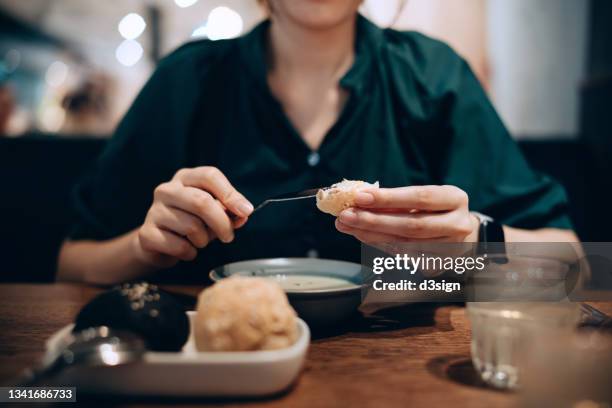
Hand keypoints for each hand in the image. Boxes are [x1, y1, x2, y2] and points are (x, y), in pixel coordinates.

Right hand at [136, 167, 252, 267]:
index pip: (209, 176)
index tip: (245, 211)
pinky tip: (186, 250)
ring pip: (192, 226)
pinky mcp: (147, 233)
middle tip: (228, 236)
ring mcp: (154, 211)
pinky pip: (179, 246)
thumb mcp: (212, 214)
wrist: (157, 244)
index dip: (230, 194)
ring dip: (204, 240)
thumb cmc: (190, 223)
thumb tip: (243, 213)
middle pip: (202, 202)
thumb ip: (229, 212)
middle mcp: (167, 190)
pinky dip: (190, 253)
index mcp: (185, 178)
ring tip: (200, 241)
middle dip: (222, 223)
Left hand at [335, 185, 478, 243]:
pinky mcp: (438, 266)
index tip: (360, 196)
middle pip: (411, 225)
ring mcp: (451, 249)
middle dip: (374, 221)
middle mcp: (458, 225)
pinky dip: (379, 245)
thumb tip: (358, 199)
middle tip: (346, 216)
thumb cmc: (432, 208)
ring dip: (370, 235)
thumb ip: (394, 198)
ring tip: (347, 225)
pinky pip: (402, 256)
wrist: (458, 231)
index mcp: (455, 199)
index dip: (388, 198)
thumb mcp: (421, 196)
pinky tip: (362, 236)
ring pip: (405, 244)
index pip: (419, 197)